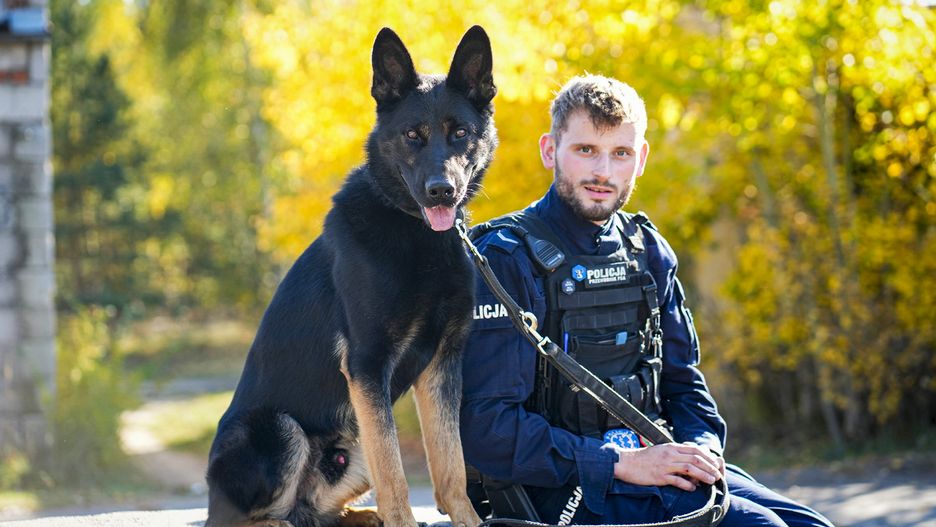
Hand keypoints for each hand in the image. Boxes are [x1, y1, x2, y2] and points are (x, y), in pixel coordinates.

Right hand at [606, 442, 722, 491]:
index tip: (715, 464)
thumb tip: (690, 457)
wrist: (626, 462)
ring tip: (711, 481)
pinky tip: (693, 488)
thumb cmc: (644, 457)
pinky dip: (687, 485)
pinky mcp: (659, 477)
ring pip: (689, 469)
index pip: (694, 450)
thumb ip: (675, 452)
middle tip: (717, 474)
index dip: (707, 457)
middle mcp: (669, 455)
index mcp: (671, 447)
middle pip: (695, 459)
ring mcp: (665, 466)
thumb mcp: (661, 450)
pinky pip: (677, 481)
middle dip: (709, 467)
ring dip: (703, 475)